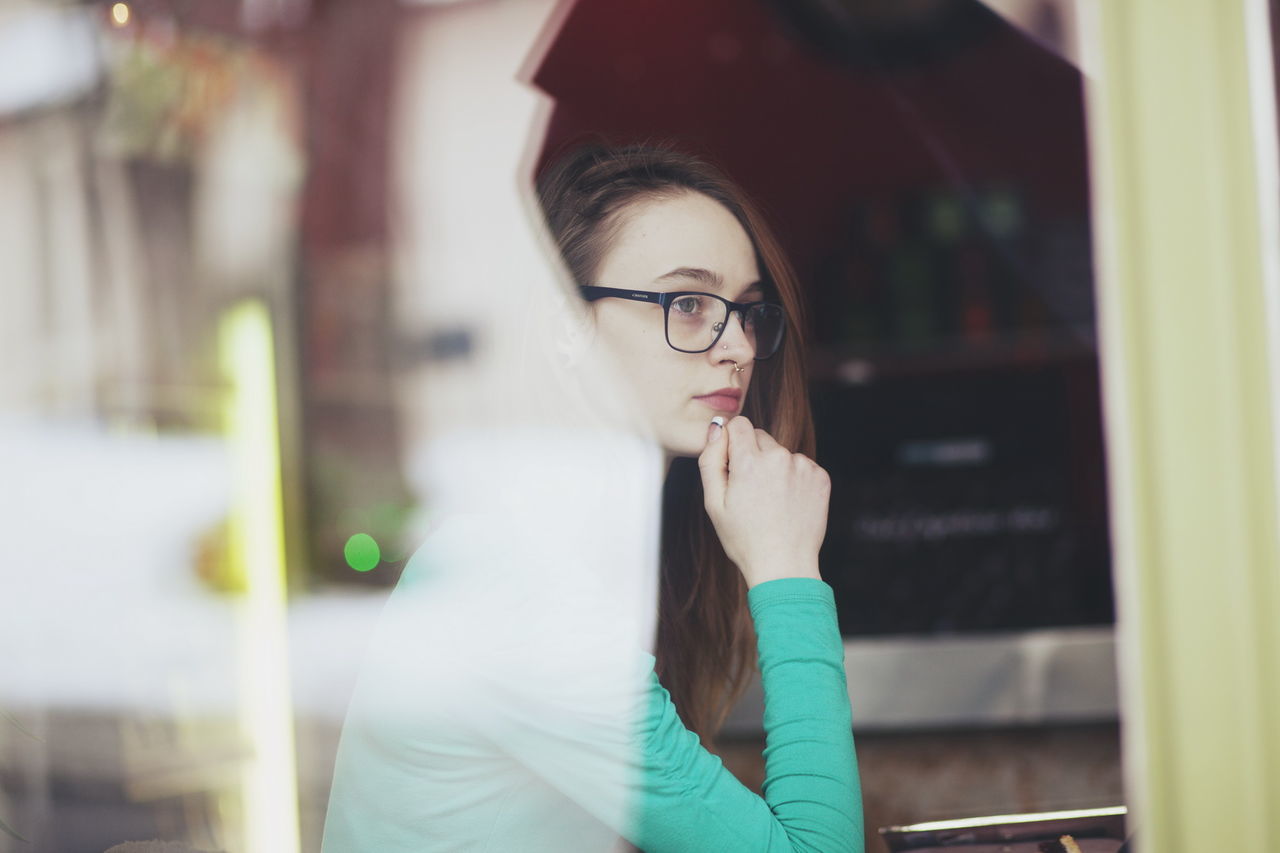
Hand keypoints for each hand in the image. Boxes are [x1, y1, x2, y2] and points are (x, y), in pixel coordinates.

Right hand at [696, 415, 829, 587]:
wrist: (784, 565)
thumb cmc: (744, 539)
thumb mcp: (714, 503)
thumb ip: (711, 459)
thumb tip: (717, 428)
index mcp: (749, 461)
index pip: (739, 424)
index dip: (732, 443)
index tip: (732, 466)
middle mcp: (779, 457)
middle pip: (760, 437)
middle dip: (752, 455)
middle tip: (750, 490)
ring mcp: (803, 467)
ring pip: (781, 453)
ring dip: (774, 468)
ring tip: (771, 501)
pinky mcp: (820, 477)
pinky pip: (801, 466)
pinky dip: (794, 478)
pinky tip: (788, 503)